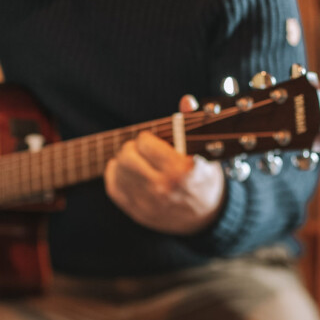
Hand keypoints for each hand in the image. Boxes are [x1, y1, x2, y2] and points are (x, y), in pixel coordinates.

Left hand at [104, 98, 225, 234]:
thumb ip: (193, 125)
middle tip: (140, 149)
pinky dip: (114, 174)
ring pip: (118, 170)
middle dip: (132, 148)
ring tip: (134, 159)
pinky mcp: (137, 212)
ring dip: (123, 160)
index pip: (145, 143)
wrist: (206, 218)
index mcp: (180, 170)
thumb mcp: (206, 152)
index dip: (147, 139)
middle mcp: (162, 187)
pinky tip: (123, 170)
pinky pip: (113, 187)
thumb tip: (186, 101)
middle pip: (127, 156)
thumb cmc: (205, 179)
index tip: (152, 140)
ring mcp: (148, 202)